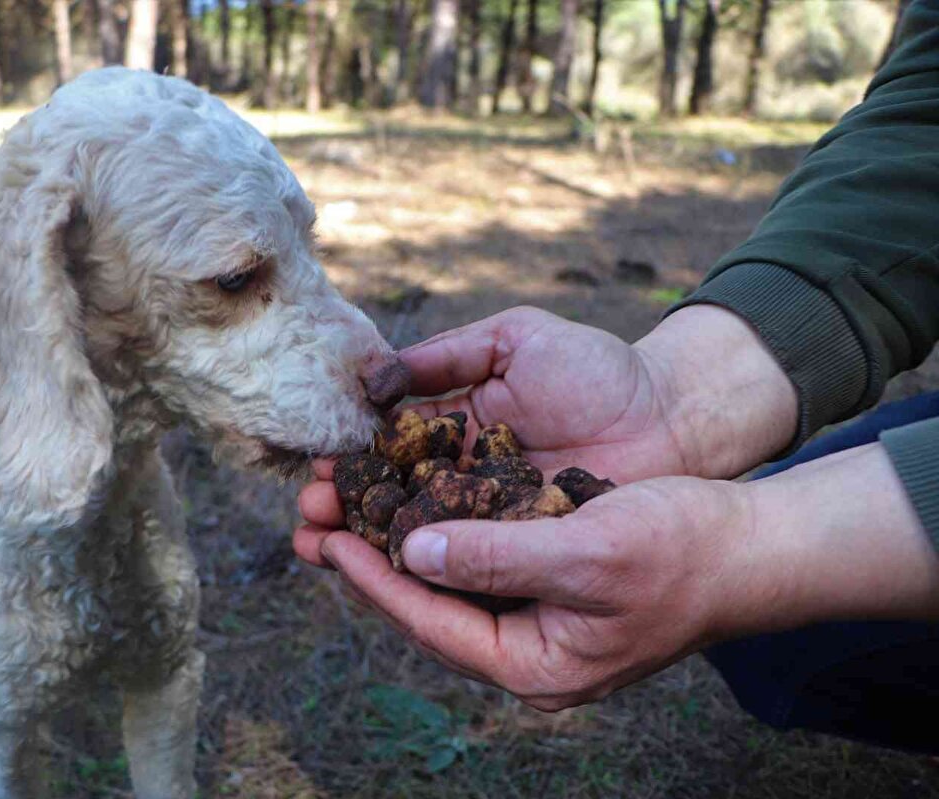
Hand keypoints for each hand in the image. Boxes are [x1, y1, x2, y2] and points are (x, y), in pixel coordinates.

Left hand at [296, 443, 938, 710]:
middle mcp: (526, 648)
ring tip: (343, 503)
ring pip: (447, 580)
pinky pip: (477, 560)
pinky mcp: (548, 584)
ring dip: (397, 539)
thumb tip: (413, 551)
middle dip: (371, 558)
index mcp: (534, 663)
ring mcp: (537, 620)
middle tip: (313, 518)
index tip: (324, 538)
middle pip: (427, 604)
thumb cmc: (681, 549)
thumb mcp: (587, 549)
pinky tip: (408, 495)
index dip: (373, 578)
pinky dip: (439, 528)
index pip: (431, 620)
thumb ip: (499, 556)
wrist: (751, 545)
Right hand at [297, 303, 795, 552]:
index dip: (350, 461)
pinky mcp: (523, 552)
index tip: (316, 471)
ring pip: (417, 537)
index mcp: (457, 425)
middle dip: (343, 509)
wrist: (673, 413)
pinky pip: (467, 565)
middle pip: (389, 498)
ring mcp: (493, 518)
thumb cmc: (597, 369)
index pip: (388, 448)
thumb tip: (375, 377)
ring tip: (319, 550)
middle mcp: (465, 477)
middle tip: (306, 518)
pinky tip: (386, 575)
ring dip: (366, 545)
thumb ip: (450, 355)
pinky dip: (423, 572)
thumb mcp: (518, 339)